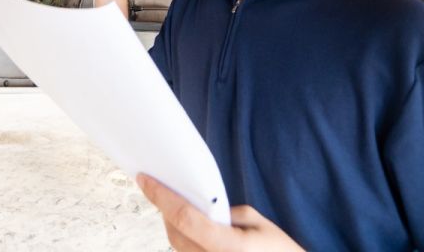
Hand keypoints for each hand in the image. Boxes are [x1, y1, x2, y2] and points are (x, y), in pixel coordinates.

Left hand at [137, 174, 305, 251]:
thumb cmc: (279, 250)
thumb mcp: (256, 222)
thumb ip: (223, 212)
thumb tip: (200, 206)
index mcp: (228, 248)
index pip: (184, 218)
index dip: (161, 196)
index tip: (145, 179)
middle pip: (174, 233)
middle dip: (164, 209)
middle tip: (157, 187)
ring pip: (176, 247)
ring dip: (171, 225)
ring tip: (171, 204)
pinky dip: (182, 239)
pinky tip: (186, 226)